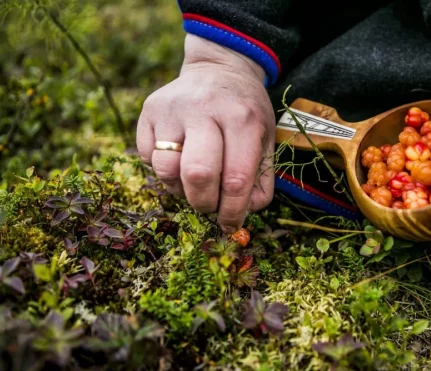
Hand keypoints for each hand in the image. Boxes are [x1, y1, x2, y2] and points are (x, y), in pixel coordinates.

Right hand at [136, 35, 275, 232]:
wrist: (219, 69)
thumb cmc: (246, 112)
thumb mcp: (266, 138)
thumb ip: (261, 179)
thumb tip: (242, 214)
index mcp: (242, 118)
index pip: (235, 179)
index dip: (231, 211)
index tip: (230, 224)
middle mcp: (205, 109)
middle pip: (197, 175)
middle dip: (204, 203)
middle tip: (210, 205)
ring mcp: (172, 108)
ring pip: (166, 170)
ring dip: (180, 189)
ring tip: (195, 181)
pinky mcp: (149, 110)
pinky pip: (147, 158)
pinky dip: (164, 170)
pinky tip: (180, 159)